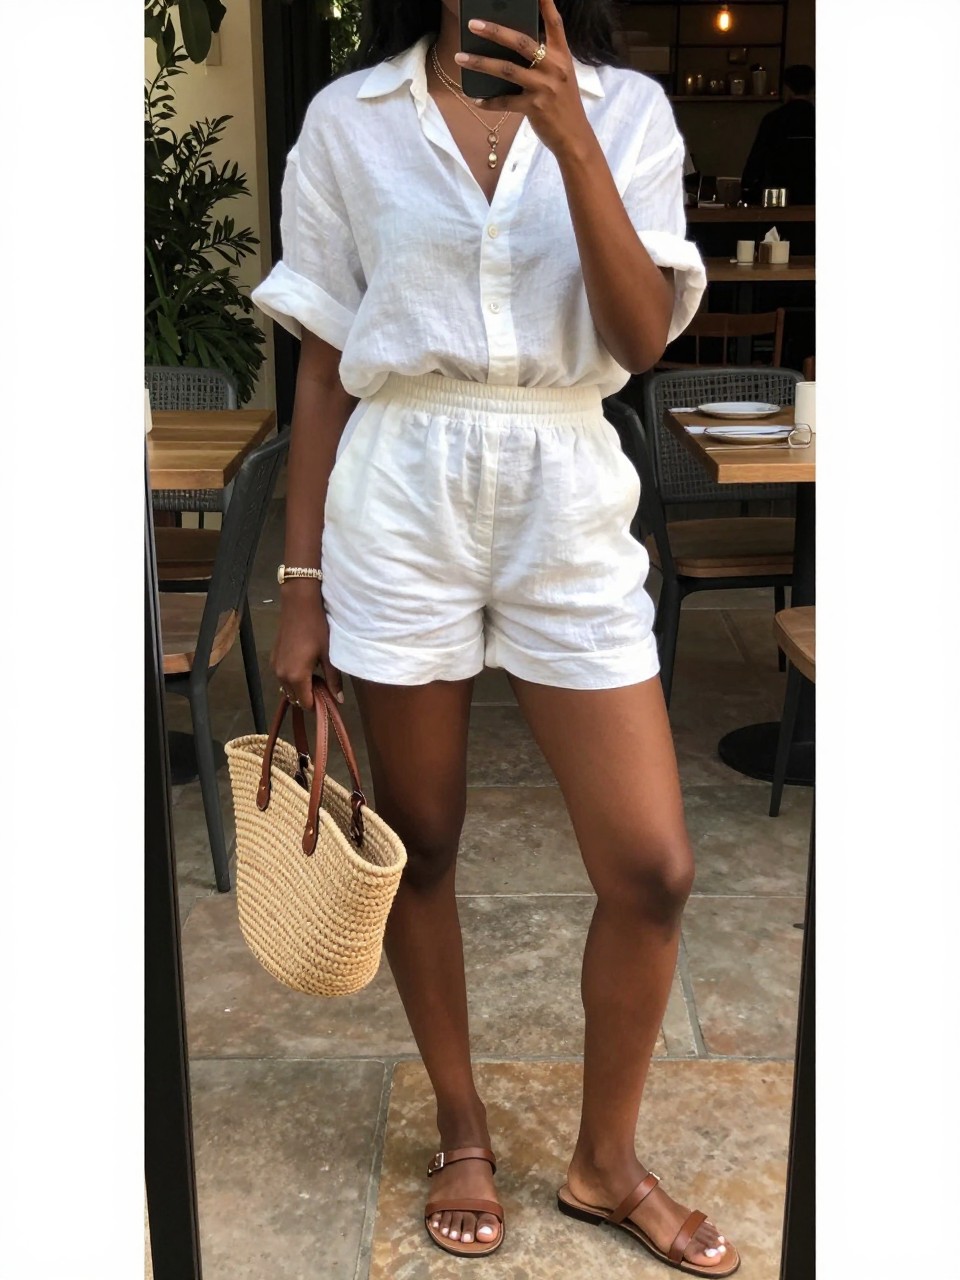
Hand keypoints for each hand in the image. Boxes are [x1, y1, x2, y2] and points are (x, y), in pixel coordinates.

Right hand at [271, 580, 343, 708]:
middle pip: (295, 698)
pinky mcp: (273, 658)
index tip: (329, 695)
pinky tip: (305, 664)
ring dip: (300, 687)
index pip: (306, 703)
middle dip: (309, 696)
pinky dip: (293, 678)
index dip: (318, 703)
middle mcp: (281, 675)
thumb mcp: (328, 655)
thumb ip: (333, 680)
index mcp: (296, 676)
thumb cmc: (317, 628)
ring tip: (315, 672)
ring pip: (287, 688)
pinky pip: (282, 677)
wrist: (299, 604)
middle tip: (324, 683)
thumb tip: (340, 700)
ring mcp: (275, 666)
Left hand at [454, 0, 593, 158]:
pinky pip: (505, 102)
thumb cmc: (563, 104)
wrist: (574, 137)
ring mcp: (544, 87)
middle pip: (521, 42)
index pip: (555, 23)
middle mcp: (554, 67)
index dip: (545, 4)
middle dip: (495, 31)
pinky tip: (476, 99)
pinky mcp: (534, 107)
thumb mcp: (561, 76)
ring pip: (506, 70)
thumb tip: (513, 47)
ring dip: (480, 62)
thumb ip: (543, 60)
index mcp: (562, 56)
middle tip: (473, 24)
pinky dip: (489, 101)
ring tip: (460, 57)